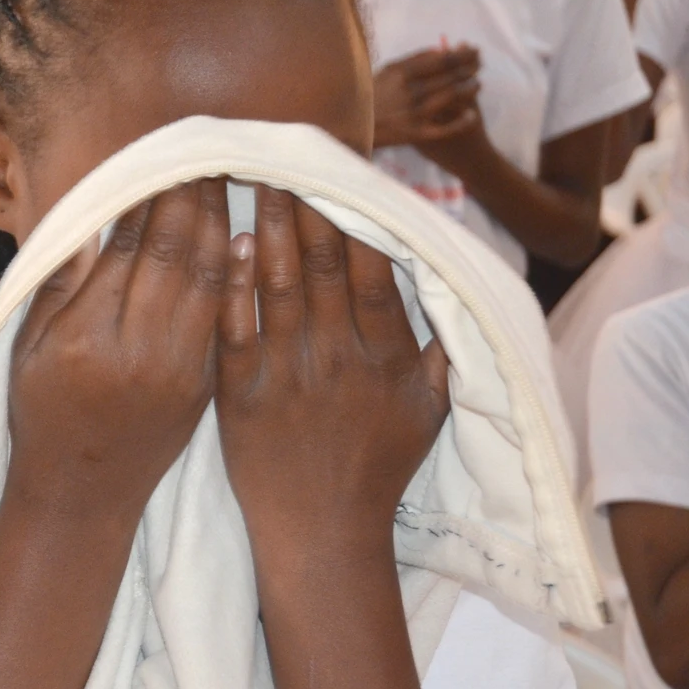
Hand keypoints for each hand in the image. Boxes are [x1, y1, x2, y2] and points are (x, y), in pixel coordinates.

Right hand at [5, 180, 230, 518]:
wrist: (81, 495)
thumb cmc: (43, 414)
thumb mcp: (26, 349)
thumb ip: (57, 284)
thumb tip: (90, 220)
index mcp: (84, 334)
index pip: (127, 244)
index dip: (151, 194)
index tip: (167, 156)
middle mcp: (135, 348)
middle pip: (175, 251)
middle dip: (196, 194)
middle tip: (213, 149)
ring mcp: (177, 369)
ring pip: (209, 278)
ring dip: (225, 223)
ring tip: (236, 178)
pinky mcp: (204, 387)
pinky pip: (227, 317)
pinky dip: (239, 273)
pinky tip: (249, 237)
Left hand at [217, 187, 448, 548]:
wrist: (323, 535)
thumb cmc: (378, 470)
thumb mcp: (430, 414)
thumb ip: (444, 352)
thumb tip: (456, 288)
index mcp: (389, 359)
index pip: (374, 272)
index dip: (356, 218)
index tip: (341, 173)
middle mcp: (341, 361)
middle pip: (324, 266)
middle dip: (307, 205)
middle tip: (286, 152)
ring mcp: (290, 377)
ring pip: (280, 287)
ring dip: (270, 228)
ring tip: (256, 176)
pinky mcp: (241, 397)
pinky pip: (236, 330)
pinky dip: (234, 285)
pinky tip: (231, 243)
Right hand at [371, 46, 481, 150]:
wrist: (353, 125)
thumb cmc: (370, 94)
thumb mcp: (386, 70)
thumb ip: (412, 60)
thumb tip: (440, 51)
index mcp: (404, 73)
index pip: (442, 61)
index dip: (462, 55)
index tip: (473, 51)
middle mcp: (411, 91)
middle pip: (450, 77)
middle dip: (469, 69)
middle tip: (479, 65)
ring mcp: (415, 113)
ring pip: (451, 98)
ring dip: (468, 90)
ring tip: (477, 84)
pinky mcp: (417, 133)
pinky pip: (445, 128)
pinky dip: (461, 121)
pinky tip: (472, 115)